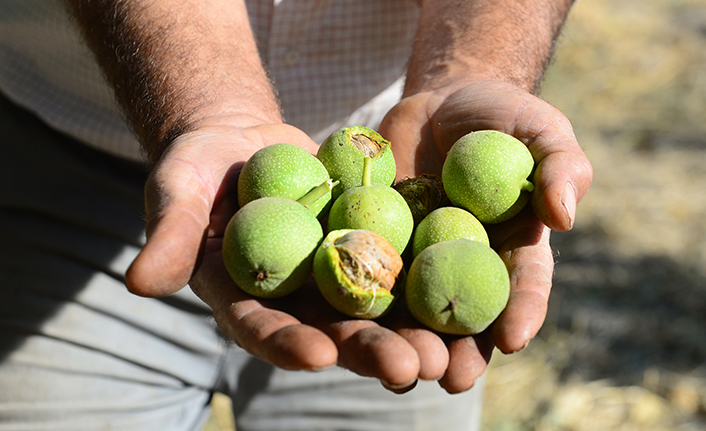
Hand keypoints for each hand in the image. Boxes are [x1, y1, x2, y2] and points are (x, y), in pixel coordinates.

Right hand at [124, 117, 451, 392]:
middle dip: (370, 353)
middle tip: (410, 370)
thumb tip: (139, 282)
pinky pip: (399, 261)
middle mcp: (293, 300)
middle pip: (332, 331)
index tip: (318, 355)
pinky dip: (427, 275)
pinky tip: (465, 287)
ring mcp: (332, 275)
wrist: (242, 142)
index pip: (262, 330)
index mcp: (245, 300)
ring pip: (375, 309)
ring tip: (449, 350)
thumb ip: (167, 235)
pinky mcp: (365, 245)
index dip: (287, 345)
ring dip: (412, 330)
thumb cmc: (198, 168)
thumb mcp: (176, 191)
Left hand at [376, 79, 592, 391]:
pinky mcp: (380, 241)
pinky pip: (367, 268)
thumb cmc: (501, 115)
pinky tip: (344, 321)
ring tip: (398, 370)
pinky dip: (358, 294)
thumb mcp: (540, 129)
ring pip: (413, 306)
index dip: (522, 312)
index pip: (523, 285)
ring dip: (406, 340)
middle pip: (465, 313)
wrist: (440, 101)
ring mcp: (420, 256)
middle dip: (460, 350)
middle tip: (451, 377)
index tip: (514, 339)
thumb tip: (564, 216)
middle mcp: (466, 261)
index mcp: (513, 245)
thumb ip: (561, 165)